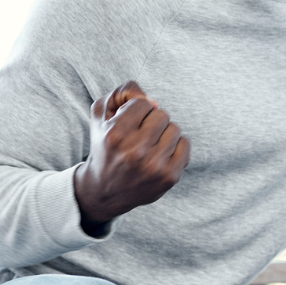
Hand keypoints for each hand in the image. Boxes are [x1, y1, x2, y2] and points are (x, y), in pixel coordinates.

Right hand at [73, 80, 190, 234]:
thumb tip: (153, 100)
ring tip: (149, 146)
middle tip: (139, 136)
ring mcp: (154, 166)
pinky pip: (185, 145)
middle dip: (151, 121)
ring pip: (175, 129)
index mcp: (115, 135)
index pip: (143, 103)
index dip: (136, 111)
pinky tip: (160, 155)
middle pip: (161, 114)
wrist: (105, 191)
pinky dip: (175, 146)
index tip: (128, 124)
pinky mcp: (170, 177)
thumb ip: (121, 93)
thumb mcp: (100, 115)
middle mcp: (135, 152)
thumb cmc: (105, 147)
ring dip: (164, 134)